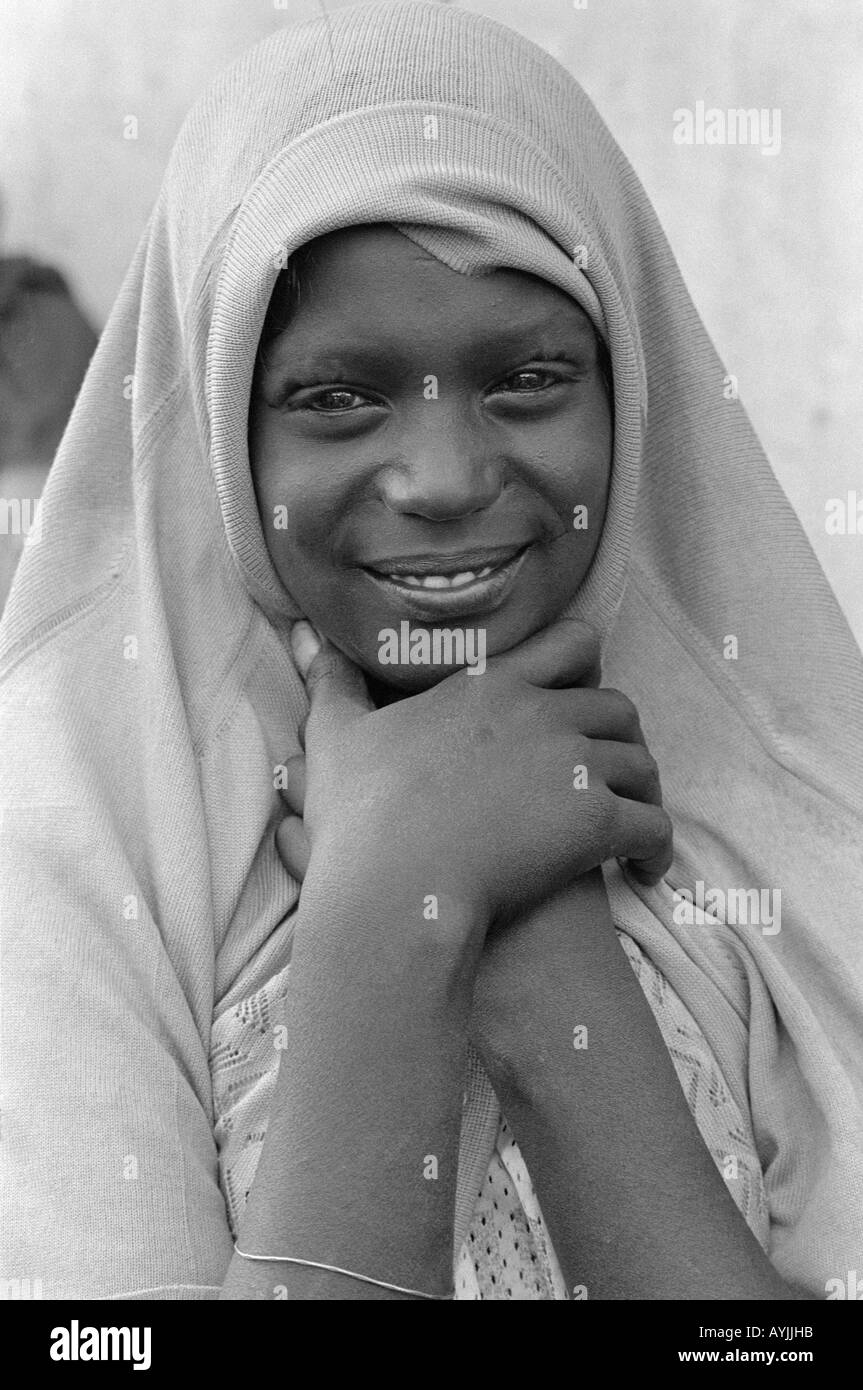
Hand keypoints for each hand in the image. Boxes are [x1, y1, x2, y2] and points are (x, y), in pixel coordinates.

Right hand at [276, 618, 671, 929]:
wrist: (393, 885)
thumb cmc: (360, 816)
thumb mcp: (336, 737)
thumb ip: (332, 683)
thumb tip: (307, 636)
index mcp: (492, 685)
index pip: (570, 643)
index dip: (586, 665)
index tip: (581, 694)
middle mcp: (543, 714)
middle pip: (619, 707)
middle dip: (623, 738)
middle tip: (609, 774)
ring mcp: (574, 766)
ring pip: (643, 765)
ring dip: (643, 792)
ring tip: (629, 827)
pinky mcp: (596, 823)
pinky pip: (653, 825)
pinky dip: (658, 847)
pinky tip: (644, 870)